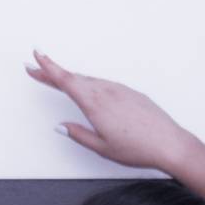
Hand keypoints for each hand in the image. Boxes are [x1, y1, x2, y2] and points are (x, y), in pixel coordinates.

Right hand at [26, 51, 194, 172]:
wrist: (169, 143)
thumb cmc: (137, 149)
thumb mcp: (102, 148)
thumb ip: (79, 134)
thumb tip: (61, 126)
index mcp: (94, 103)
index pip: (65, 80)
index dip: (47, 67)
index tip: (35, 55)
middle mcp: (104, 91)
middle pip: (73, 77)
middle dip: (53, 72)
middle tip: (36, 68)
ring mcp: (118, 89)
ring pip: (88, 80)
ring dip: (71, 79)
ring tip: (57, 79)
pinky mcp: (128, 91)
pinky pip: (103, 84)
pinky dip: (89, 84)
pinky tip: (88, 91)